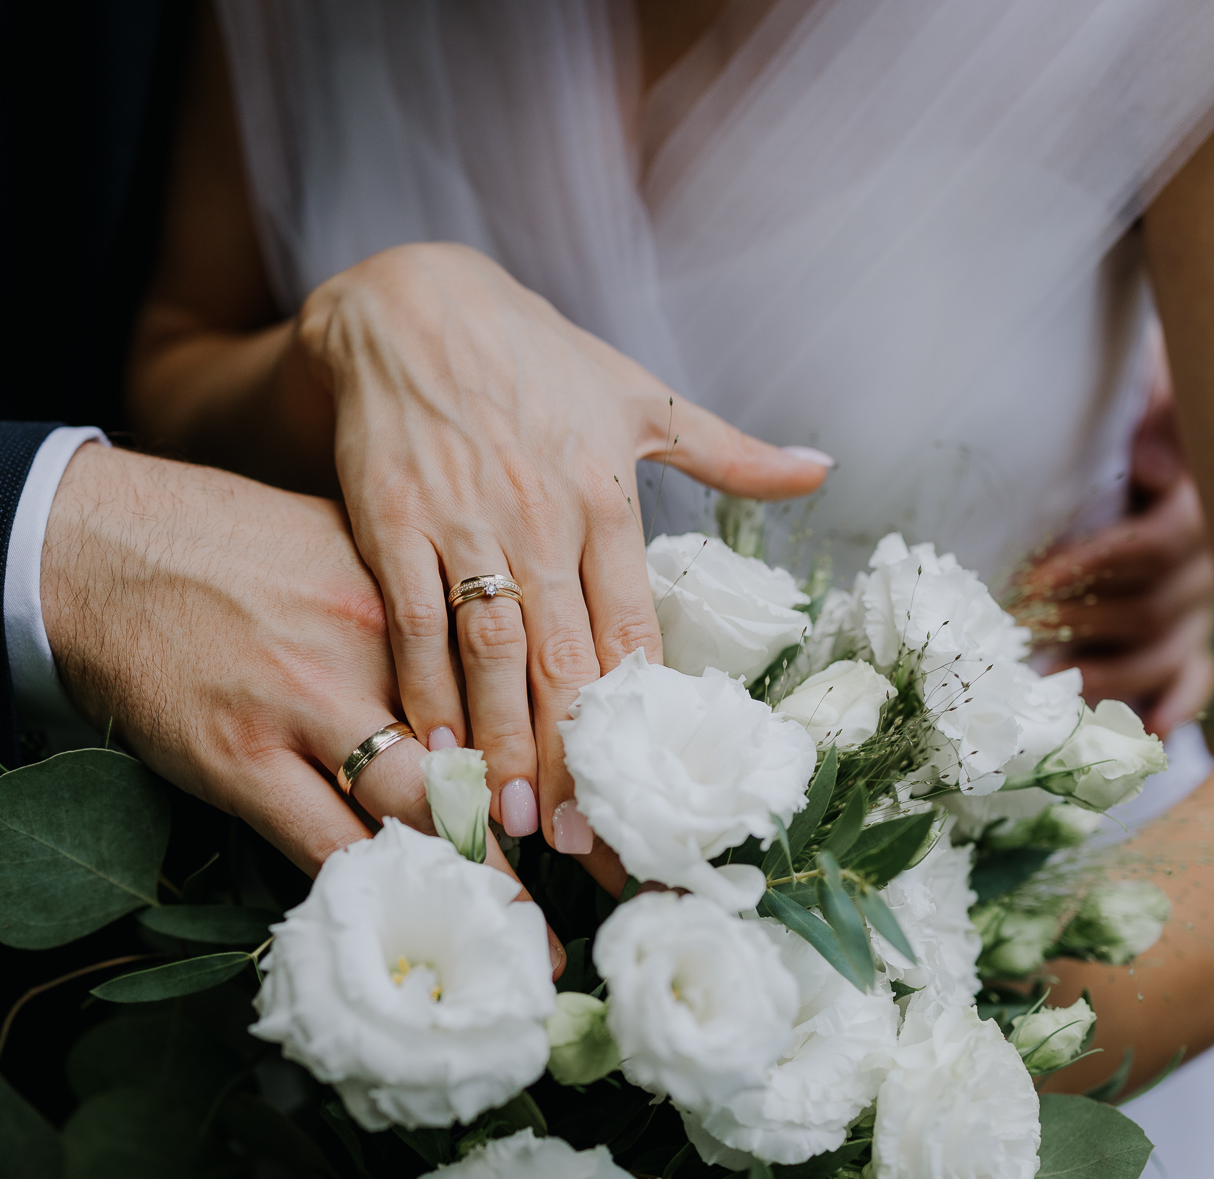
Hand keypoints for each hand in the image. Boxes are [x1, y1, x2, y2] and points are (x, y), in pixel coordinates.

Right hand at [40, 443, 567, 970]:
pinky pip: (324, 844)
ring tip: (528, 942)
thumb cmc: (227, 545)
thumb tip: (491, 648)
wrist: (100, 548)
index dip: (573, 746)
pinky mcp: (241, 758)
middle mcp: (373, 646)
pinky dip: (376, 890)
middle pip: (487, 750)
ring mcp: (305, 706)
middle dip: (552, 826)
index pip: (515, 677)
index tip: (621, 797)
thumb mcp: (345, 541)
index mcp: (410, 588)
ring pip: (419, 808)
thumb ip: (421, 598)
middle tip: (611, 881)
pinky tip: (416, 928)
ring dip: (480, 882)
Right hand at [278, 243, 831, 854]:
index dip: (638, 713)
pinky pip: (412, 620)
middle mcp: (540, 513)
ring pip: (488, 650)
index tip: (645, 791)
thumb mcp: (637, 394)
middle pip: (563, 656)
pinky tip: (432, 745)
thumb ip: (727, 452)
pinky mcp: (390, 520)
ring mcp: (462, 520)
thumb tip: (823, 470)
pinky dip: (422, 686)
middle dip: (572, 755)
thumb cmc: (533, 354)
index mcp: (605, 493)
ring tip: (511, 819)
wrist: (409, 304)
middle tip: (579, 840)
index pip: (630, 624)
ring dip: (500, 739)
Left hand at [1013, 351, 1213, 735]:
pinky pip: (1188, 685)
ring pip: (1163, 655)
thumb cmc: (1125, 418)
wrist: (1146, 440)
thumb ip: (1154, 413)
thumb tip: (1152, 467)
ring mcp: (1195, 610)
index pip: (1156, 547)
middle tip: (1016, 634)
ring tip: (1044, 687)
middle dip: (1082, 624)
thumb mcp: (1141, 393)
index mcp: (1193, 507)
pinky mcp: (1184, 643)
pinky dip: (1167, 709)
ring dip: (1105, 676)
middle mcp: (1202, 565)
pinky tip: (1139, 733)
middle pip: (1153, 611)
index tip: (1035, 577)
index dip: (1097, 563)